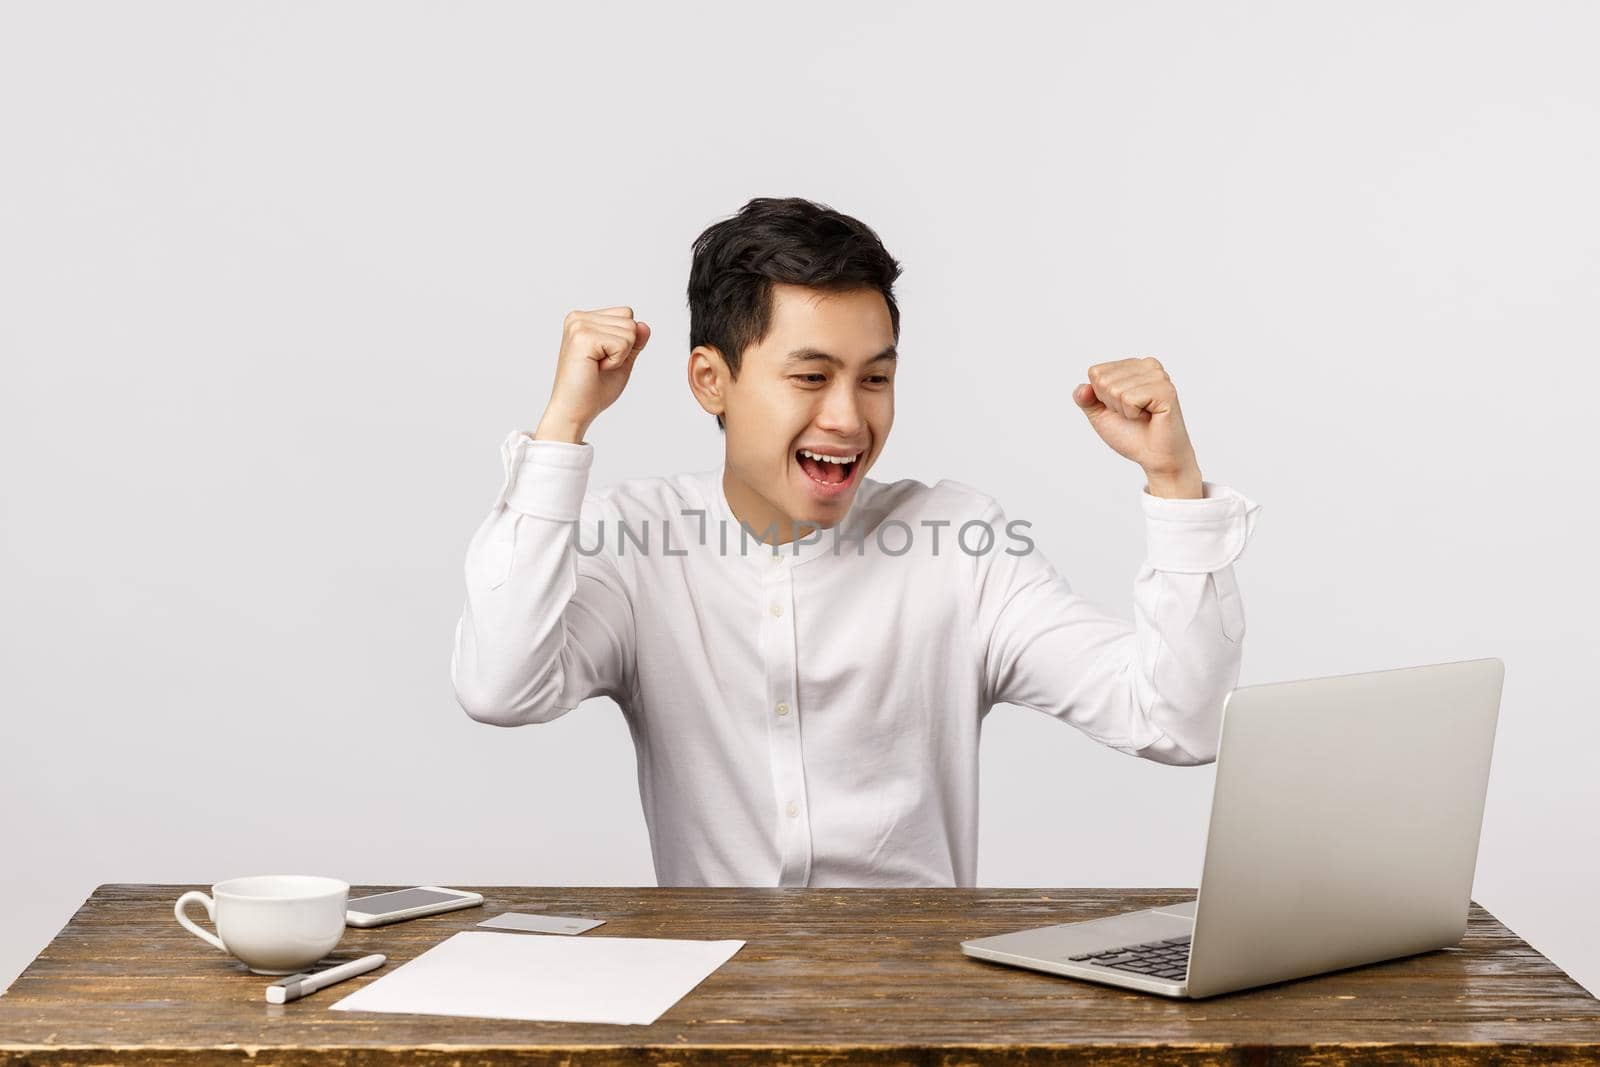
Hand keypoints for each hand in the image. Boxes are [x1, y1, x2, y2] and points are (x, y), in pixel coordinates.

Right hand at [534, 306, 651, 441]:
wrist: (573, 410)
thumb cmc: (593, 389)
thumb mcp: (622, 360)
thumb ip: (635, 341)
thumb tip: (644, 325)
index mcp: (584, 319)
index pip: (627, 314)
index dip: (625, 341)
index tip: (603, 359)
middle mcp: (579, 318)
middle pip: (630, 321)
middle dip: (624, 349)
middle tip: (599, 365)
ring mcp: (579, 325)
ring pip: (630, 331)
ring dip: (620, 356)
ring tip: (596, 367)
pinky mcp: (583, 337)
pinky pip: (623, 343)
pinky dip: (616, 361)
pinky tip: (596, 368)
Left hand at [1071, 357, 1202, 497]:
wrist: (1154, 457)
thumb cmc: (1131, 434)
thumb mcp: (1099, 414)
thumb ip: (1085, 399)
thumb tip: (1082, 389)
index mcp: (1132, 366)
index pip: (1096, 372)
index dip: (1101, 397)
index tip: (1120, 407)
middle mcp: (1147, 365)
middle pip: (1103, 380)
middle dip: (1112, 404)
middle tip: (1132, 414)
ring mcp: (1159, 376)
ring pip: (1115, 389)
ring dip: (1123, 411)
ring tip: (1141, 415)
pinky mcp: (1165, 390)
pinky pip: (1129, 399)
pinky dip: (1133, 414)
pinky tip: (1148, 416)